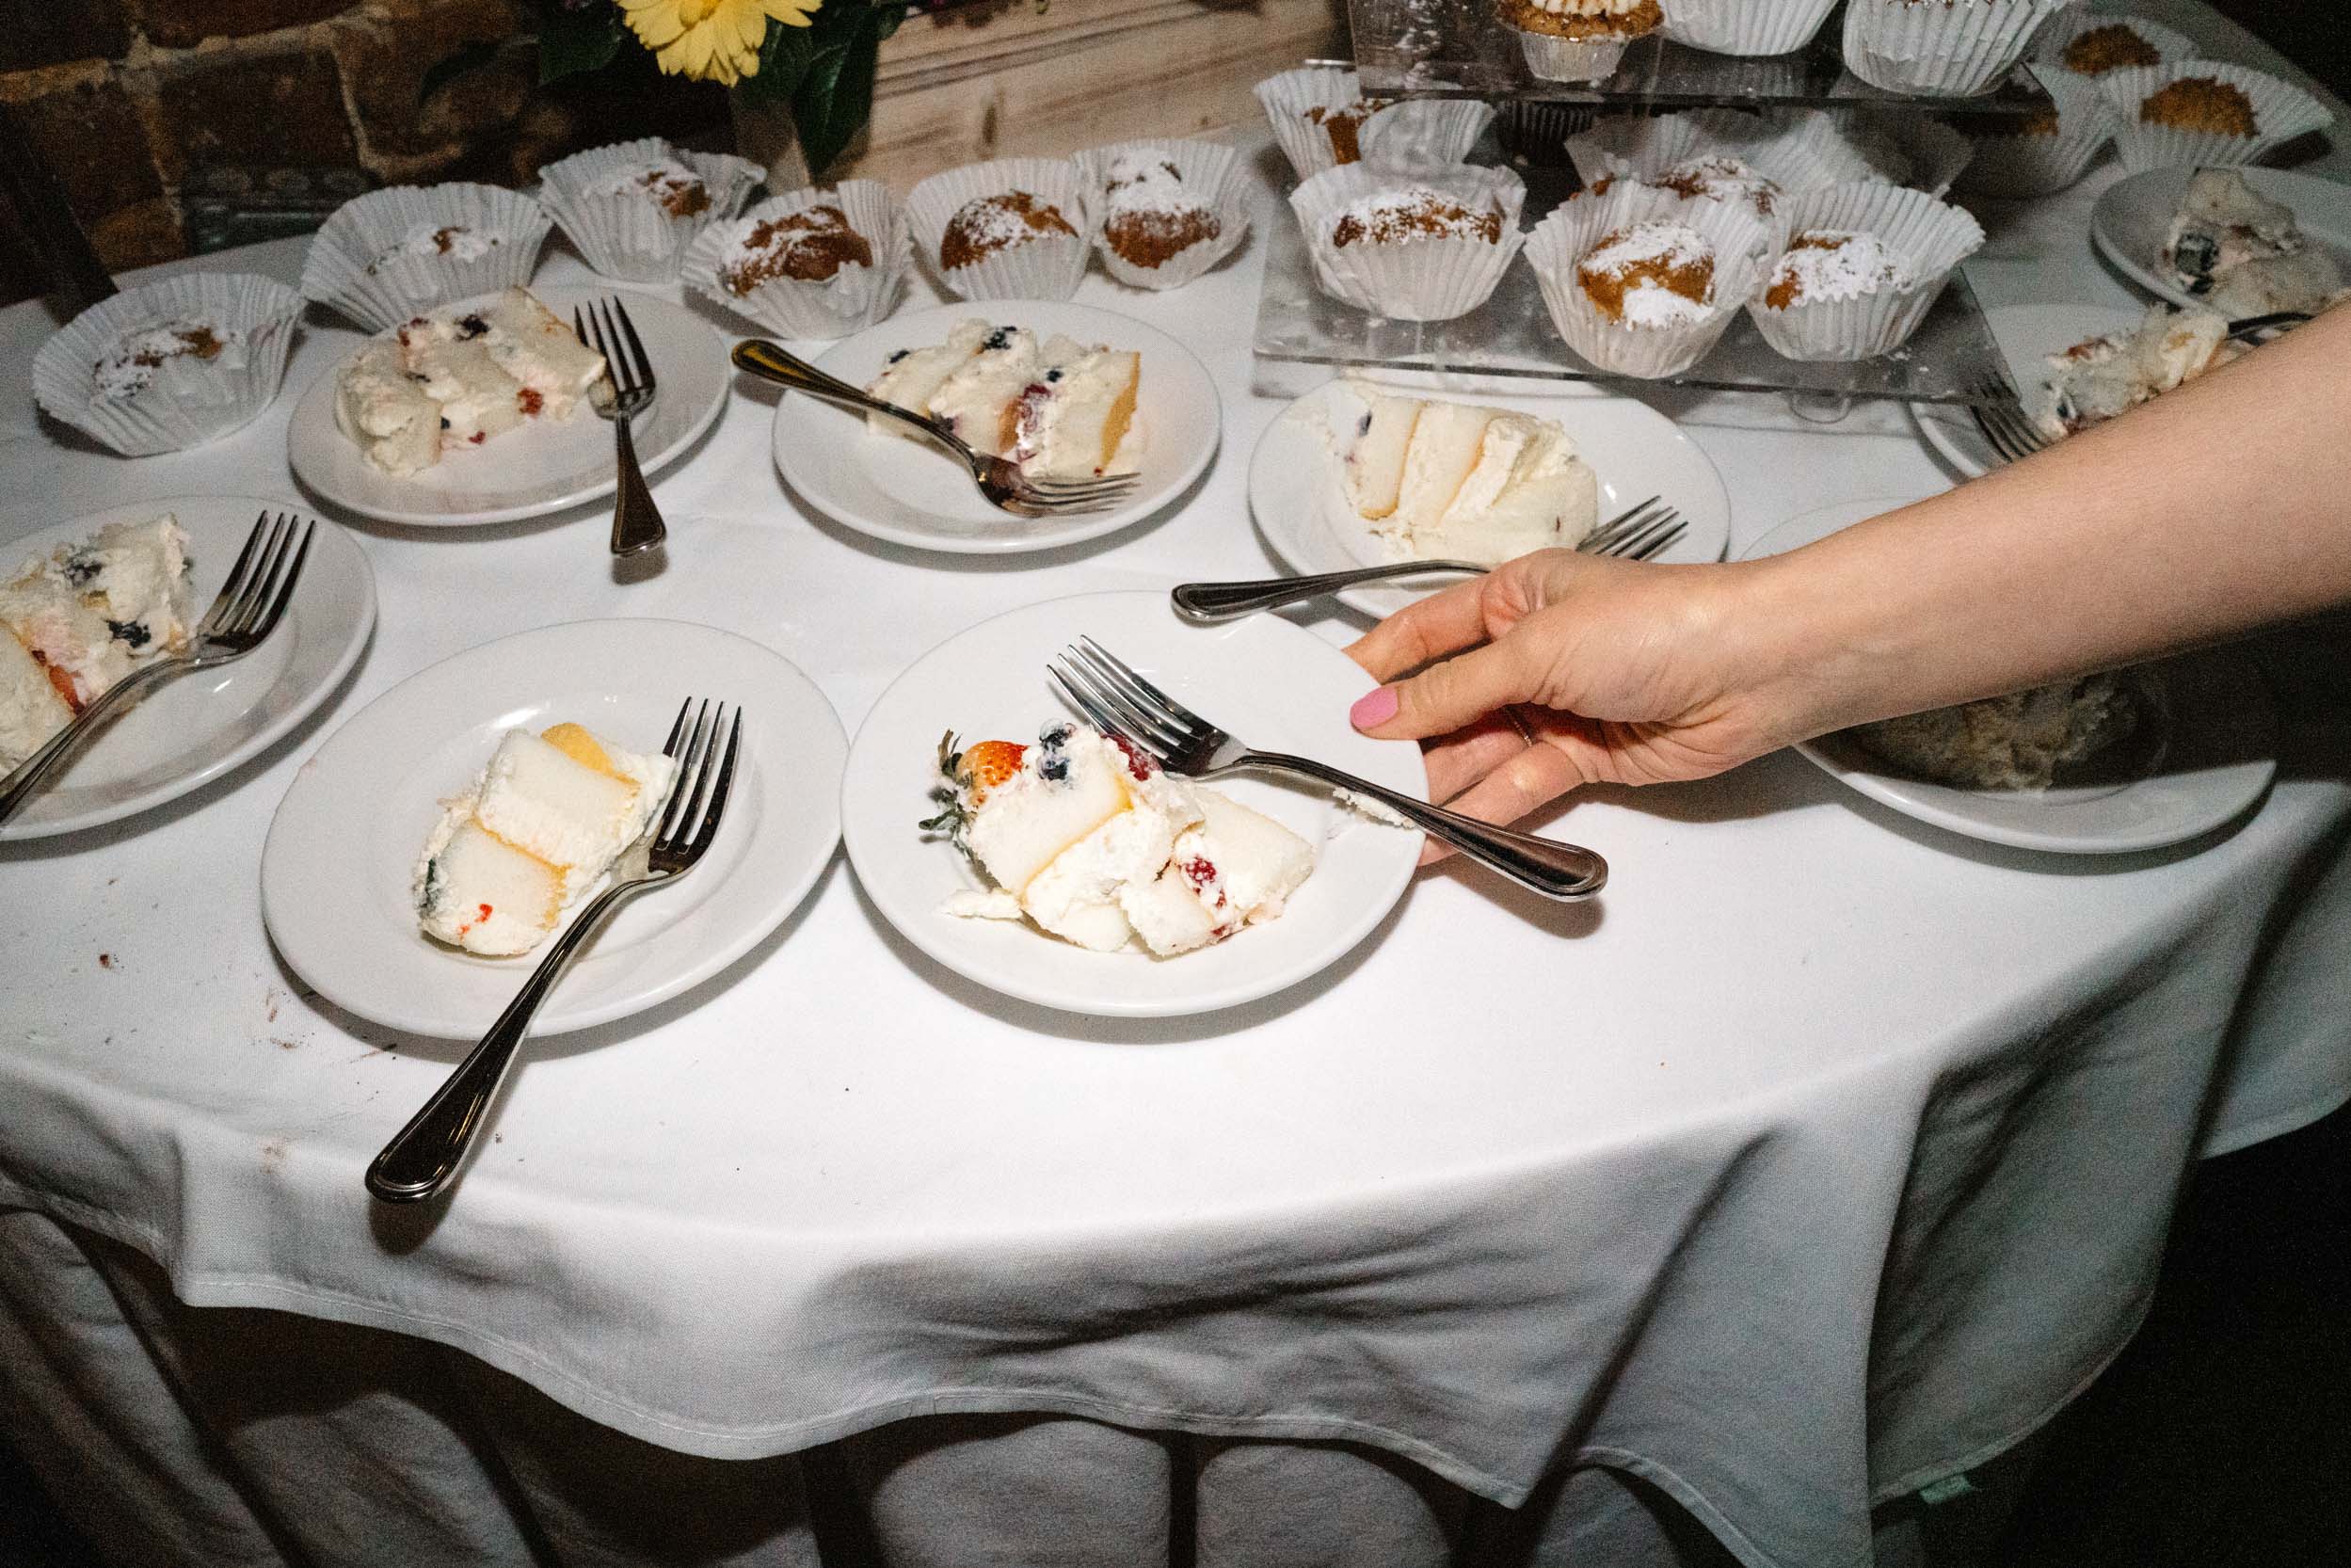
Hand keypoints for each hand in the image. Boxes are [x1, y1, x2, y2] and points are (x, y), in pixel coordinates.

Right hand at [1345, 550, 1800, 857]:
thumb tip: (1371, 717)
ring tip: (1373, 822)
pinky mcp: (1580, 761)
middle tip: (1336, 780)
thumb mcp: (1535, 646)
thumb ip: (1449, 690)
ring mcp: (1552, 710)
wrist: (1756, 671)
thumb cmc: (1657, 624)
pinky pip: (1512, 790)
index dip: (1367, 671)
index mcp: (1511, 599)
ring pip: (1473, 755)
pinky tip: (1432, 839)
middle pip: (1441, 706)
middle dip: (1393, 745)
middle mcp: (1526, 653)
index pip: (1419, 636)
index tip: (1313, 706)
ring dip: (1427, 789)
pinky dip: (1475, 816)